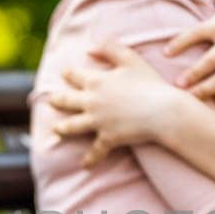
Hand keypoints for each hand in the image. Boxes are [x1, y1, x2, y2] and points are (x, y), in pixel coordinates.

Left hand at [49, 41, 183, 166]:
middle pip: (66, 101)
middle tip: (52, 101)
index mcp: (95, 81)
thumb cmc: (149, 83)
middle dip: (57, 100)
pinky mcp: (107, 138)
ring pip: (71, 126)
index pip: (74, 76)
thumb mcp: (130, 58)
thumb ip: (109, 48)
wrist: (162, 111)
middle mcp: (91, 102)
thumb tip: (89, 49)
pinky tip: (85, 165)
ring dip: (62, 129)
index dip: (68, 74)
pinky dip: (90, 159)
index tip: (64, 74)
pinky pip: (95, 151)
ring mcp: (97, 122)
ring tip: (57, 130)